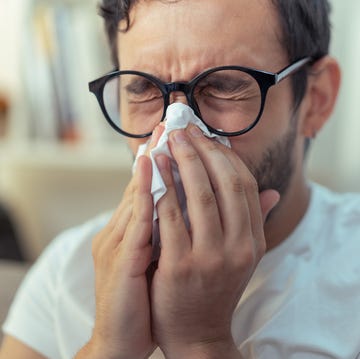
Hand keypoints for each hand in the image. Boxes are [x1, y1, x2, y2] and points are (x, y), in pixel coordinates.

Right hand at [80, 128, 163, 358]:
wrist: (124, 336)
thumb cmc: (147, 295)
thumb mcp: (156, 258)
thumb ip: (167, 228)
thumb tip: (185, 203)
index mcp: (132, 231)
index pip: (148, 188)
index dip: (163, 161)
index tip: (179, 137)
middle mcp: (121, 232)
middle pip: (140, 183)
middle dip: (159, 152)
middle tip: (173, 125)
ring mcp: (117, 244)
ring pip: (135, 194)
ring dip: (149, 162)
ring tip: (162, 135)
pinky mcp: (118, 260)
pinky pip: (135, 220)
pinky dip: (142, 191)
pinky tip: (150, 168)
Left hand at [151, 124, 279, 357]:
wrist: (196, 334)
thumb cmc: (214, 288)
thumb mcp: (240, 258)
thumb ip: (251, 222)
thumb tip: (272, 192)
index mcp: (253, 241)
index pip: (245, 185)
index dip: (225, 156)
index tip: (206, 138)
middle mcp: (237, 247)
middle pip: (224, 183)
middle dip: (202, 151)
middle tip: (183, 131)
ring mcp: (210, 257)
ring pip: (199, 195)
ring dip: (182, 163)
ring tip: (167, 143)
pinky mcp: (181, 266)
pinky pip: (171, 217)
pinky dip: (163, 189)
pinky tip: (153, 171)